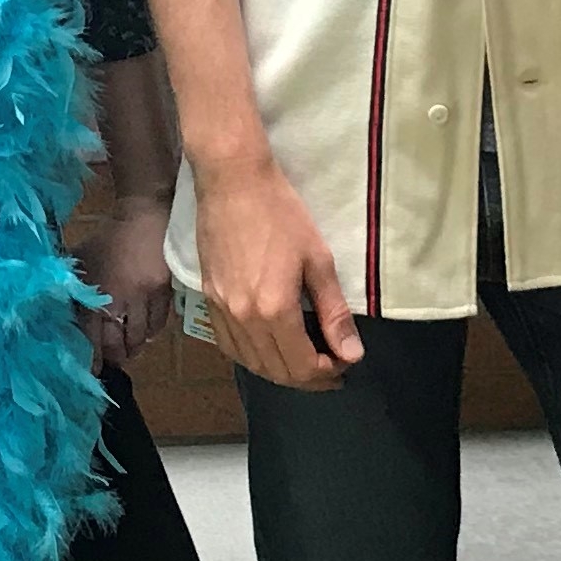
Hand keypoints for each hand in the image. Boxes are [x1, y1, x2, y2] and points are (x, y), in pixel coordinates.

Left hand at [75, 194, 173, 369]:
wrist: (144, 216)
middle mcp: (119, 300)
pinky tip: (148, 335)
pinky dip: (152, 332)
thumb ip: (72, 282)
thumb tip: (57, 303)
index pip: (92, 336)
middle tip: (112, 365)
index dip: (92, 357)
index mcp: (95, 292)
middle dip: (114, 357)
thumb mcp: (81, 257)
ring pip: (140, 335)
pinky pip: (160, 322)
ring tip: (130, 353)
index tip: (91, 373)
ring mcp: (145, 298)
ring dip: (134, 348)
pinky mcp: (165, 293)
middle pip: (117, 341)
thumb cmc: (107, 237)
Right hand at [194, 155, 363, 390]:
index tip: (345, 364)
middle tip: (332, 370)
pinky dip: (252, 357)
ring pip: (251, 363)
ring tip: (304, 364)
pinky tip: (268, 350)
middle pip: (276, 371)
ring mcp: (221, 311)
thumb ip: (334, 312)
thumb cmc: (281, 213)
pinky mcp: (208, 300)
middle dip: (308, 378)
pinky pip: (230, 346)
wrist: (232, 182)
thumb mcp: (318, 260)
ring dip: (280, 372)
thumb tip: (352, 353)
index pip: (302, 366)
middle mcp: (243, 319)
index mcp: (273, 310)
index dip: (327, 374)